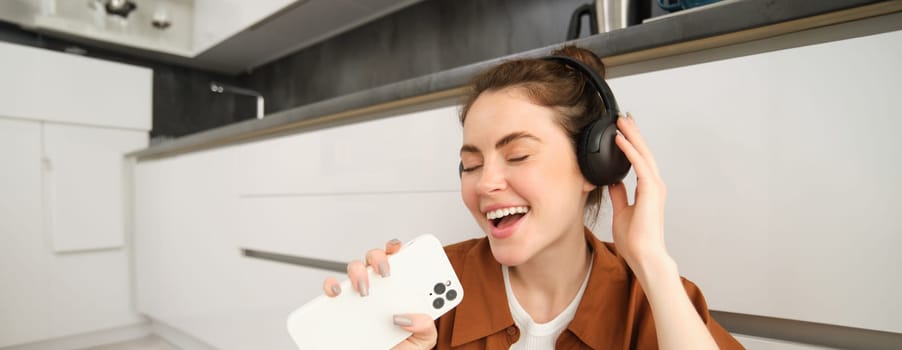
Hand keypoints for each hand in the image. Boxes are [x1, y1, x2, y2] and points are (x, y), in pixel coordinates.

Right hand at [321, 239, 437, 349]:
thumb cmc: (403, 345)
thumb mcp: (424, 337)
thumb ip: (426, 326)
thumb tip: (409, 317)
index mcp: (403, 287)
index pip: (401, 258)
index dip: (398, 248)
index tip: (399, 249)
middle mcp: (380, 285)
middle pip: (376, 257)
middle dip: (380, 259)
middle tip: (386, 273)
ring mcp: (359, 292)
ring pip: (354, 268)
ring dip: (358, 271)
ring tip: (364, 289)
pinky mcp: (341, 304)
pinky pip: (333, 288)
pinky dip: (332, 286)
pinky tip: (338, 293)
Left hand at [609, 113, 671, 270]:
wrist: (644, 255)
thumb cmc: (635, 240)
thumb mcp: (621, 212)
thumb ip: (619, 195)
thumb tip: (613, 182)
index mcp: (648, 190)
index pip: (640, 161)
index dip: (632, 144)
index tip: (623, 131)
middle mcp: (654, 185)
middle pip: (644, 152)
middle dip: (634, 133)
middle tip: (624, 117)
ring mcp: (654, 187)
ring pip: (643, 154)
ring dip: (632, 136)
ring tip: (622, 121)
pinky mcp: (651, 190)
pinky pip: (639, 164)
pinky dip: (629, 150)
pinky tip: (620, 138)